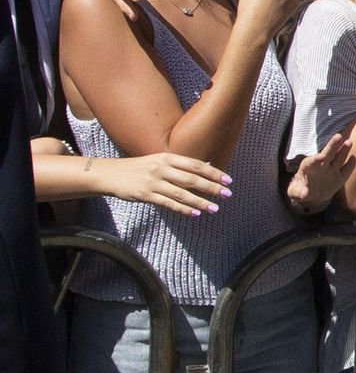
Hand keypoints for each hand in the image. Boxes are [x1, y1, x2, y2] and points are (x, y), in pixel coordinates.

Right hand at [96, 152, 231, 216]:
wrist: (110, 174)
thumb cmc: (140, 167)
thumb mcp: (160, 161)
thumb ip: (182, 165)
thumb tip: (208, 165)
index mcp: (168, 158)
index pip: (195, 165)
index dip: (213, 172)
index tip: (228, 180)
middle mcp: (162, 169)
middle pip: (192, 179)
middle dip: (211, 187)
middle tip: (227, 194)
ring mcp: (154, 182)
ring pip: (182, 193)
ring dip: (200, 201)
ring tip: (215, 208)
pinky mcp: (145, 195)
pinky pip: (168, 204)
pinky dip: (183, 209)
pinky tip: (195, 213)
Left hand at [287, 133, 353, 214]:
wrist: (312, 192)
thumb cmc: (300, 190)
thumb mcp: (296, 193)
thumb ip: (299, 193)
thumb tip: (304, 193)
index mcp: (308, 167)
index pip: (312, 161)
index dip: (316, 159)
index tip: (321, 157)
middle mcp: (321, 165)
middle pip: (328, 153)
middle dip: (332, 145)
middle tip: (338, 136)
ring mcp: (332, 170)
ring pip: (338, 158)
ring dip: (344, 150)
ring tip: (349, 142)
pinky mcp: (340, 176)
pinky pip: (346, 169)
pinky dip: (350, 164)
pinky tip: (353, 158)